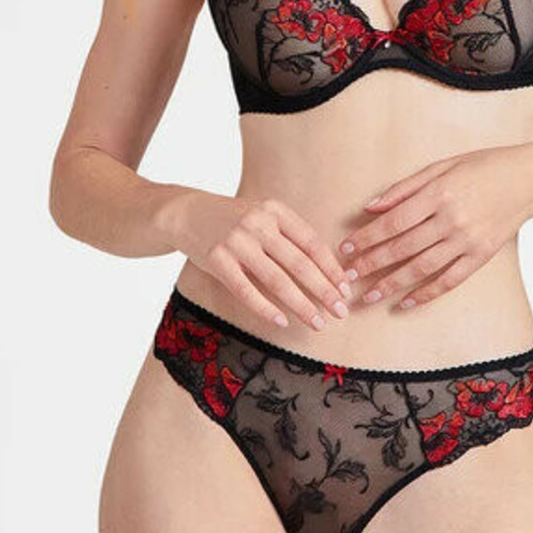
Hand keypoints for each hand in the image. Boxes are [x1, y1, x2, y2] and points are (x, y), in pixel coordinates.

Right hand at [178, 191, 352, 330]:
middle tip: (341, 312)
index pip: (312, 243)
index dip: (331, 268)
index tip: (346, 288)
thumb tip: (328, 269)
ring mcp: (236, 242)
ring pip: (277, 280)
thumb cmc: (234, 219)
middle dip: (324, 290)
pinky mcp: (217, 260)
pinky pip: (245, 290)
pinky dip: (265, 308)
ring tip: (318, 322)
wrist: (186, 213)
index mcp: (275, 210)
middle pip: (299, 264)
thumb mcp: (264, 214)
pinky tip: (282, 321)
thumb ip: (290, 234)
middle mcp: (258, 224)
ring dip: (301, 304)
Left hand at [338, 144, 532, 308]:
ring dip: (391, 284)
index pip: (393, 222)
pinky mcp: (481, 256)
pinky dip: (426, 294)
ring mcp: (467, 240)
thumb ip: (404, 188)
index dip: (366, 237)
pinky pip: (449, 280)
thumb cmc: (482, 167)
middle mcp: (451, 219)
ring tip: (369, 296)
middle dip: (371, 264)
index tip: (345, 248)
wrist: (528, 180)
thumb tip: (370, 208)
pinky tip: (406, 303)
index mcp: (438, 194)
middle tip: (347, 277)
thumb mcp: (441, 166)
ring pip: (421, 268)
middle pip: (402, 247)